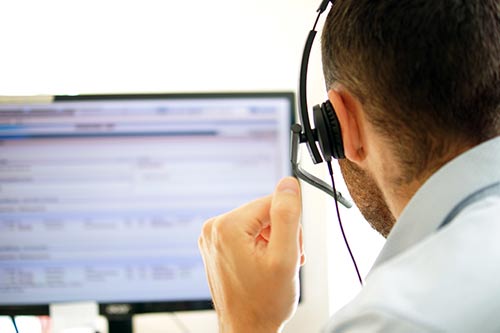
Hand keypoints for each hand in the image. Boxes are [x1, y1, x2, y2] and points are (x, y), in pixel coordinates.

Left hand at [198, 177, 304, 332]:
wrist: (246, 331)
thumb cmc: (264, 302)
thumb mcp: (285, 256)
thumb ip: (288, 216)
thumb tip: (288, 184)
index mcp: (227, 226)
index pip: (272, 202)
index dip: (290, 224)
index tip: (292, 248)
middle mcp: (213, 228)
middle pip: (263, 213)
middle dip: (280, 234)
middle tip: (286, 261)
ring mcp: (212, 239)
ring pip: (256, 224)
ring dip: (272, 242)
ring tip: (275, 267)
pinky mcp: (216, 248)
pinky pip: (245, 235)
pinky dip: (260, 248)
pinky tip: (264, 267)